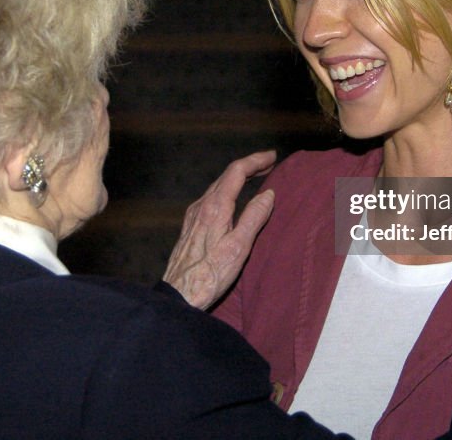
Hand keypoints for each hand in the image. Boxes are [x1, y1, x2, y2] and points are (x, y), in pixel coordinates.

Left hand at [163, 151, 276, 309]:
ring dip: (237, 178)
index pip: (236, 172)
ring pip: (217, 186)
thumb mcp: (239, 247)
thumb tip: (268, 194)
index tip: (272, 156)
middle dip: (248, 167)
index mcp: (215, 207)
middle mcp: (201, 206)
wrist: (179, 294)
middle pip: (226, 176)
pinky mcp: (190, 225)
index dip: (255, 160)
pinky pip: (211, 198)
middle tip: (269, 165)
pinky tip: (234, 200)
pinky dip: (227, 190)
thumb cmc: (210, 274)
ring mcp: (193, 215)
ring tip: (255, 178)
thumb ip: (254, 217)